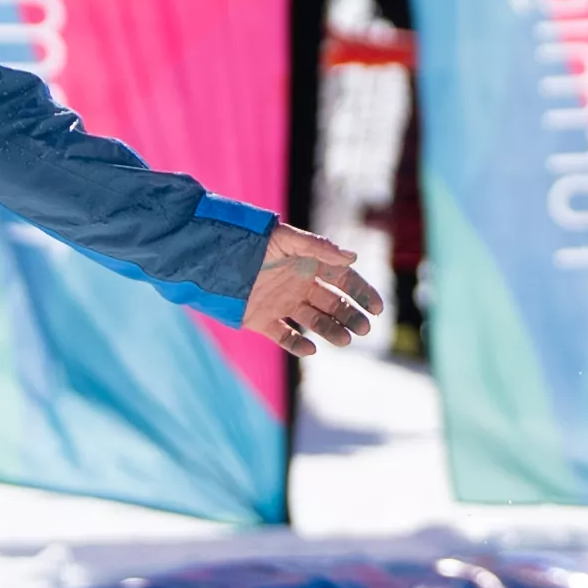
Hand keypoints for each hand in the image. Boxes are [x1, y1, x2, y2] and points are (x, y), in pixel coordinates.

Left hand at [240, 224, 382, 357]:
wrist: (211, 256)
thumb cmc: (251, 240)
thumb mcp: (286, 239)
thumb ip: (318, 247)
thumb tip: (353, 257)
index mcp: (309, 264)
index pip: (344, 279)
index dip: (362, 293)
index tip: (377, 308)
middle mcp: (299, 285)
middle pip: (333, 303)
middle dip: (351, 316)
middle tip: (363, 329)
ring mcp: (281, 303)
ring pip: (314, 321)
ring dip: (331, 330)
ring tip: (345, 340)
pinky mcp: (261, 320)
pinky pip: (283, 336)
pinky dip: (297, 345)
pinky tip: (310, 349)